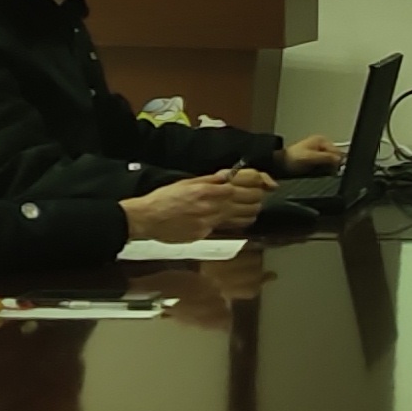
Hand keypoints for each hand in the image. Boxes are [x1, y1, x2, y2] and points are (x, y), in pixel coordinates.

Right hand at [125, 174, 264, 242]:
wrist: (147, 218)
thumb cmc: (163, 198)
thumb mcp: (187, 182)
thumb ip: (210, 180)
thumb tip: (227, 176)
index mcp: (208, 191)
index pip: (242, 188)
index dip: (256, 186)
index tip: (264, 185)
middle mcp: (212, 207)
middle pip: (246, 204)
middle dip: (257, 200)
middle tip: (260, 197)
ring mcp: (209, 223)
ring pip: (241, 218)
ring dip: (250, 213)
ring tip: (253, 209)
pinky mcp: (204, 234)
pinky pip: (225, 228)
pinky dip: (233, 223)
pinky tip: (235, 220)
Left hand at [278, 136, 344, 177]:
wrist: (281, 164)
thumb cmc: (292, 158)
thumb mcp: (311, 157)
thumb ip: (326, 157)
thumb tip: (339, 159)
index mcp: (321, 140)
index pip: (337, 151)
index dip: (336, 161)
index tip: (333, 169)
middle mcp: (321, 144)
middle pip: (335, 156)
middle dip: (331, 164)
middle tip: (323, 169)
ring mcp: (318, 151)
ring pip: (330, 161)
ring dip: (326, 167)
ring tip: (317, 170)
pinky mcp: (315, 158)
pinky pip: (325, 164)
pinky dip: (322, 168)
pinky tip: (316, 170)